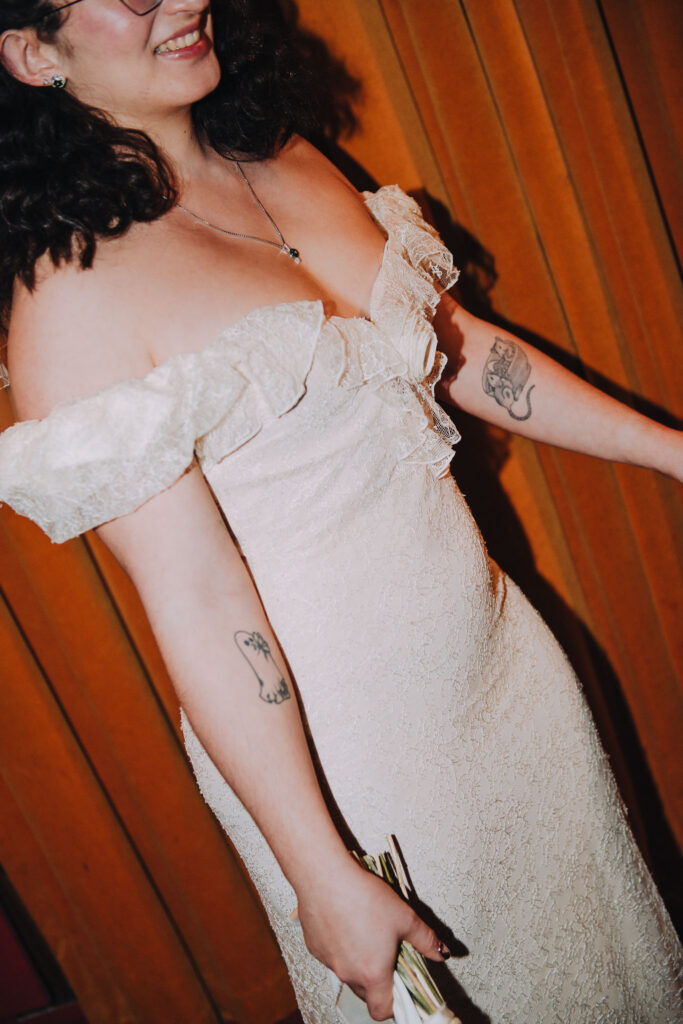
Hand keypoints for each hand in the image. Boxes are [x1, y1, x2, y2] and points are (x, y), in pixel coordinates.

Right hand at [296, 856, 449, 1020]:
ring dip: (358, 962)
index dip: (394, 1004)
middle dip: (377, 979)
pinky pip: (331, 957)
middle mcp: (348, 973)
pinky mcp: (314, 947)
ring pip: (348, 973)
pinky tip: (346, 923)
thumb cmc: (364, 896)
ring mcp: (328, 962)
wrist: (325, 876)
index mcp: (373, 973)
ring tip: (366, 932)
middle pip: (366, 992)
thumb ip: (426, 940)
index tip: (400, 987)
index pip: (382, 1011)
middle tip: (386, 952)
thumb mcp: (404, 917)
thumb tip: (442, 953)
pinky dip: (340, 948)